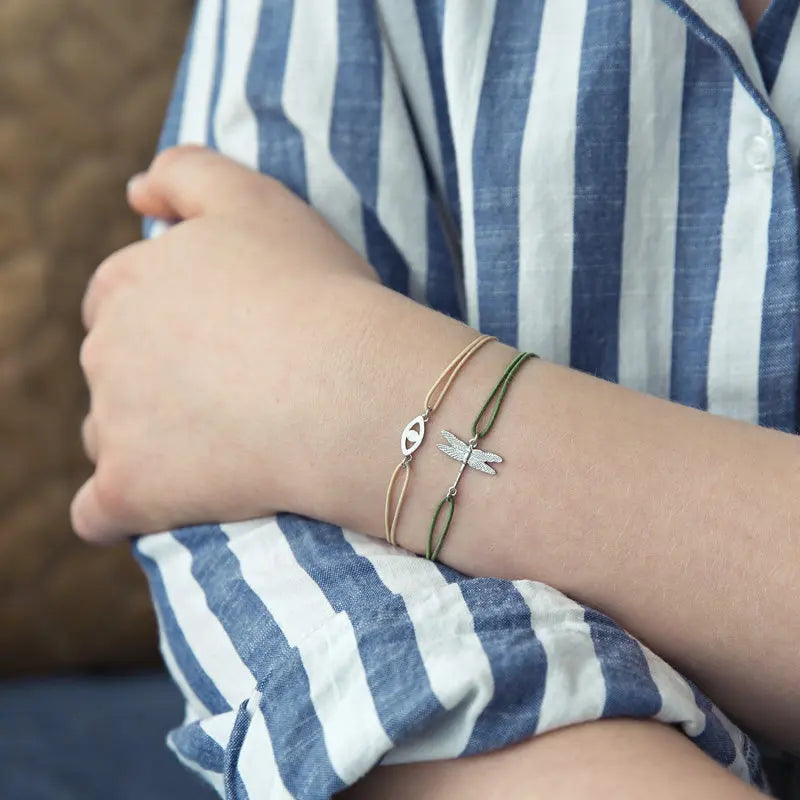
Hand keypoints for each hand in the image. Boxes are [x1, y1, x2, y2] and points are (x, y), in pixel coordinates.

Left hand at [72, 145, 378, 542]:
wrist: (351, 386)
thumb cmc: (317, 292)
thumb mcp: (258, 201)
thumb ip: (188, 174)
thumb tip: (133, 190)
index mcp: (127, 283)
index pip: (119, 301)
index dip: (171, 321)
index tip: (224, 340)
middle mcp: (103, 349)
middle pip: (113, 370)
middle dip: (156, 379)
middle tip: (235, 392)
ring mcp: (111, 423)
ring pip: (109, 436)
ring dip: (146, 442)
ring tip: (222, 447)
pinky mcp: (129, 491)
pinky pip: (99, 513)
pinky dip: (120, 511)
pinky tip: (160, 506)